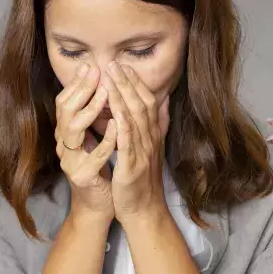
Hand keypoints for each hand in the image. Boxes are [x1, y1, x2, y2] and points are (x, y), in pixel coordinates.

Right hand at [54, 63, 117, 222]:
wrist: (99, 205)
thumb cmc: (100, 170)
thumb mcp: (97, 139)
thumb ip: (97, 118)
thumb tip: (105, 89)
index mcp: (67, 135)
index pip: (65, 103)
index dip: (76, 84)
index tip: (90, 65)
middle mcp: (64, 145)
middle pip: (64, 111)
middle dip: (81, 89)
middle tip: (95, 70)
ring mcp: (70, 160)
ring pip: (73, 129)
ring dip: (90, 109)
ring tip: (106, 92)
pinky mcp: (82, 176)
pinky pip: (93, 155)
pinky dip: (105, 138)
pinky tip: (116, 124)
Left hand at [104, 62, 168, 221]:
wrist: (143, 210)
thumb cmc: (142, 180)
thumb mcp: (149, 148)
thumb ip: (155, 125)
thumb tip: (162, 100)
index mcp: (152, 135)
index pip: (146, 103)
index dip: (136, 83)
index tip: (124, 65)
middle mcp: (150, 140)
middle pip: (141, 105)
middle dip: (127, 83)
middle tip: (114, 63)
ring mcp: (142, 153)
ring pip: (134, 119)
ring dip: (122, 97)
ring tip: (110, 79)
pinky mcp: (132, 167)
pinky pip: (127, 143)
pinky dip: (122, 126)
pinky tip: (114, 113)